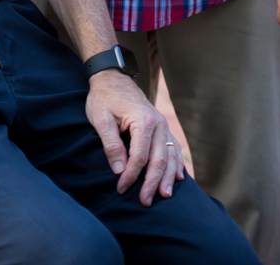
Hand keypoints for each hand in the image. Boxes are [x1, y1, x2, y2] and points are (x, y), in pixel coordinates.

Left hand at [85, 71, 185, 204]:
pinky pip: (174, 147)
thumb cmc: (104, 98)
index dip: (131, 175)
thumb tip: (119, 170)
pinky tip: (178, 176)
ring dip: (168, 177)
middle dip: (152, 182)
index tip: (120, 188)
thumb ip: (111, 144)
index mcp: (143, 121)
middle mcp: (158, 123)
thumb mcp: (101, 119)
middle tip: (145, 202)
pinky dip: (177, 163)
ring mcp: (163, 125)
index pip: (140, 156)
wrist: (112, 77)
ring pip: (170, 155)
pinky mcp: (162, 126)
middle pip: (159, 159)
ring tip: (165, 195)